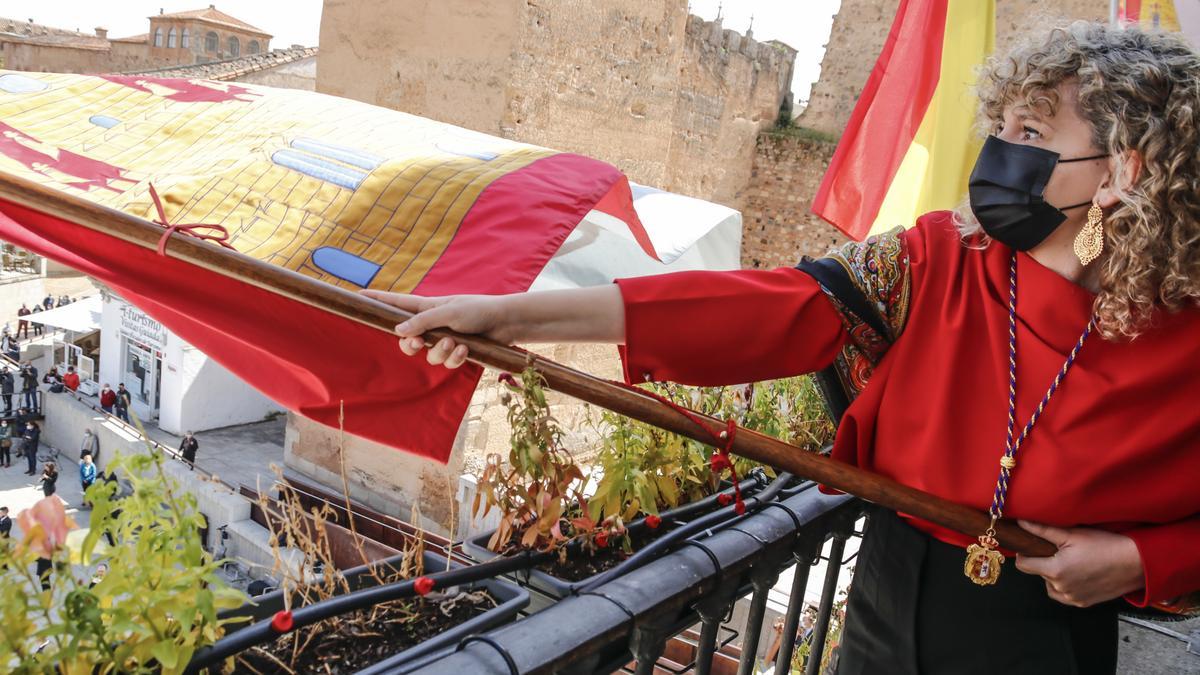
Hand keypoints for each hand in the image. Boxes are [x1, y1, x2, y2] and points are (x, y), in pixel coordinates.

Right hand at [359, 290, 510, 368]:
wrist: (506, 323)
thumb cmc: (478, 310)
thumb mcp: (448, 313)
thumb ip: (422, 322)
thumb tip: (397, 331)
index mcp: (426, 307)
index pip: (395, 303)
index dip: (376, 301)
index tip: (357, 297)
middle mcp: (432, 323)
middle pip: (406, 339)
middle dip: (410, 345)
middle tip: (418, 343)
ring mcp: (444, 338)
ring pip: (428, 356)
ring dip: (441, 352)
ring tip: (457, 342)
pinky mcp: (457, 352)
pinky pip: (446, 363)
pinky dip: (455, 359)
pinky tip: (466, 350)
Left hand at [1014, 519, 1144, 606]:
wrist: (1136, 563)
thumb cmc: (1106, 546)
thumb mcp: (1072, 534)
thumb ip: (1042, 530)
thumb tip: (1021, 522)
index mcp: (1055, 571)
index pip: (1023, 565)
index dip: (1024, 553)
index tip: (1031, 546)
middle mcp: (1062, 588)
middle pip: (1039, 573)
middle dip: (1044, 562)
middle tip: (1060, 550)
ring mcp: (1073, 598)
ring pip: (1051, 586)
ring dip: (1054, 575)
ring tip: (1070, 561)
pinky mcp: (1084, 603)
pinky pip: (1065, 595)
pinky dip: (1066, 585)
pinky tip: (1078, 573)